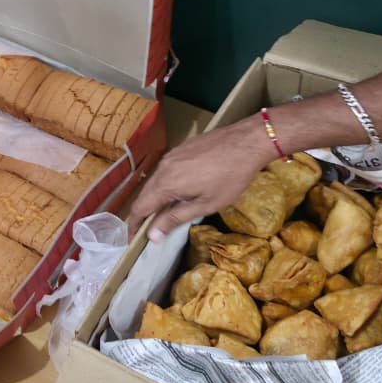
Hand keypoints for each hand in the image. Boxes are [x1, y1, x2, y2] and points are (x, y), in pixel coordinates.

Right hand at [129, 119, 272, 240]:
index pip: (139, 208)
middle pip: (144, 195)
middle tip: (150, 232)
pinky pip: (165, 171)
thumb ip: (176, 218)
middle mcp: (163, 168)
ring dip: (155, 199)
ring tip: (164, 214)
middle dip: (144, 214)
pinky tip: (178, 192)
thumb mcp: (206, 204)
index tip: (134, 241)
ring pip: (155, 182)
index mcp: (166, 184)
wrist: (247, 141)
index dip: (134, 226)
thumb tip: (152, 234)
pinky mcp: (180, 149)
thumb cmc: (231, 177)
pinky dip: (165, 185)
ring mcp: (171, 156)